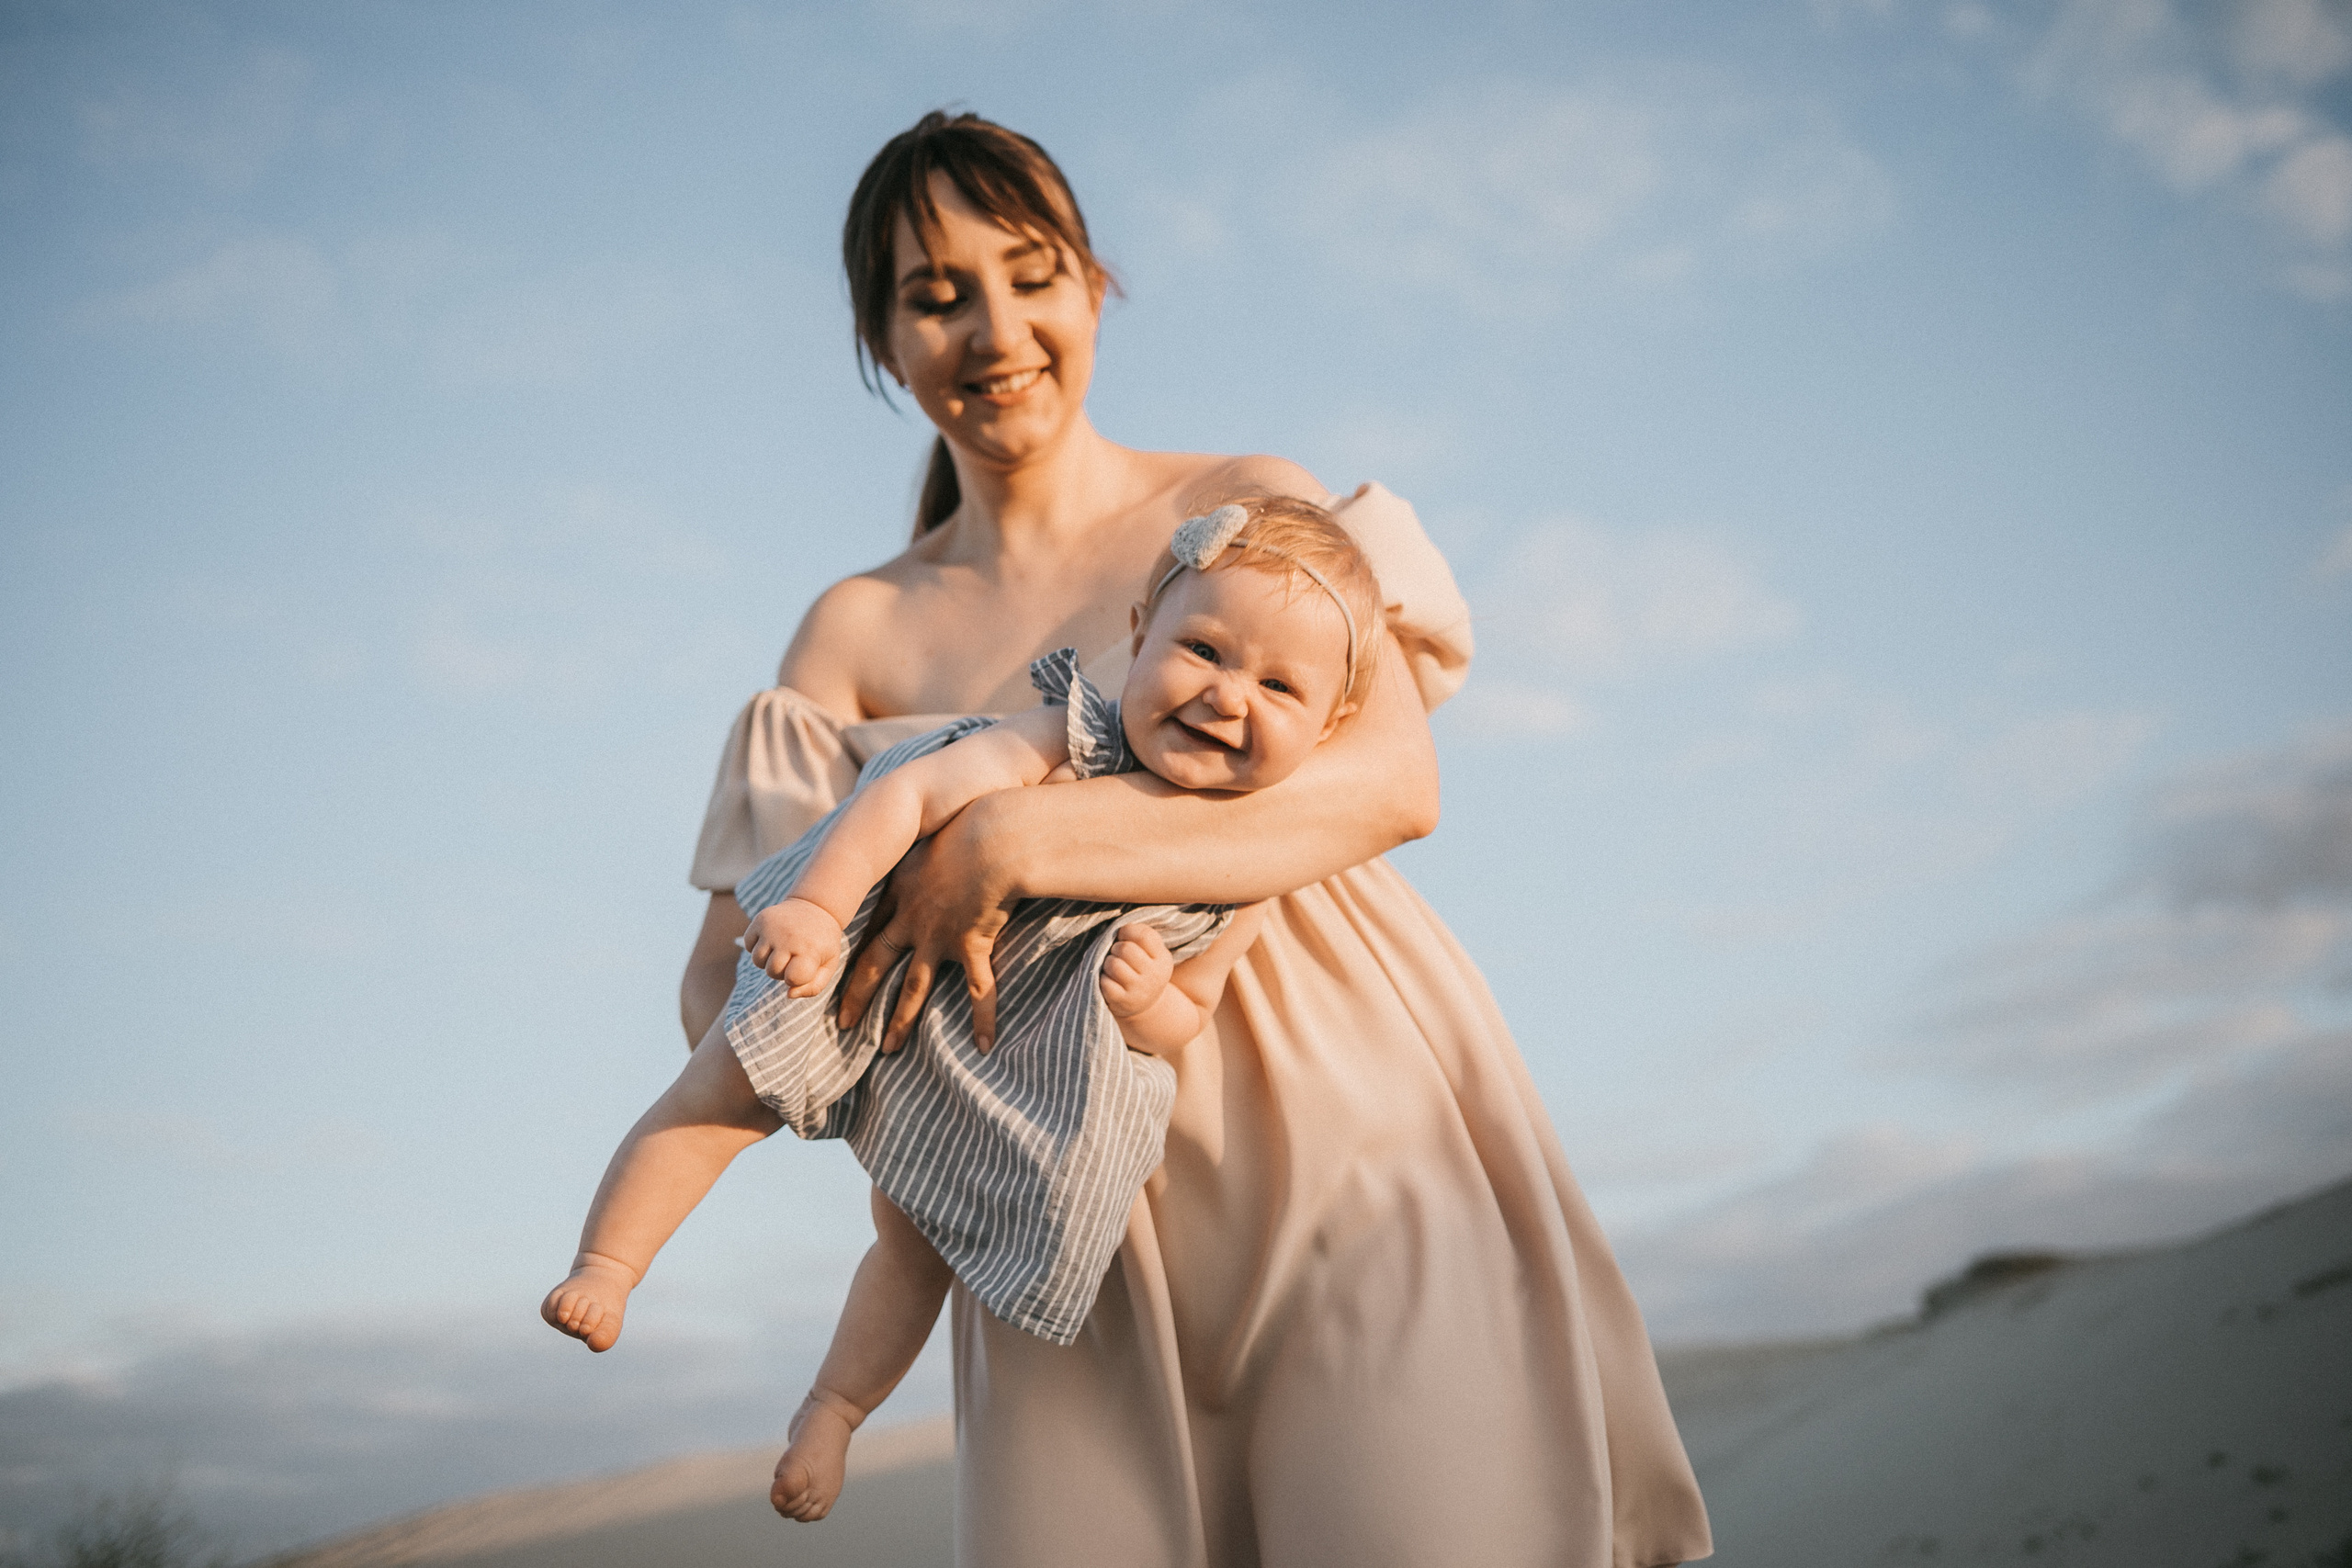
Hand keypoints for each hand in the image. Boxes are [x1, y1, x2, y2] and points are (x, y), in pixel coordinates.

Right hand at [742, 899, 844, 997]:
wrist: (815, 907)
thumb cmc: (821, 942)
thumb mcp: (828, 964)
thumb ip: (813, 986)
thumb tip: (789, 994)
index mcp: (810, 950)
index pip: (792, 979)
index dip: (796, 978)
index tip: (804, 967)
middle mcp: (789, 938)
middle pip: (771, 972)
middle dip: (781, 970)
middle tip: (794, 956)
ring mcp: (772, 928)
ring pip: (757, 961)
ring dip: (768, 960)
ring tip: (782, 949)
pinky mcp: (760, 920)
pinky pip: (749, 946)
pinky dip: (757, 947)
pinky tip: (772, 939)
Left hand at [837, 799, 1022, 1052]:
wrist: (989, 840)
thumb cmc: (966, 826)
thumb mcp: (933, 829)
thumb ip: (926, 840)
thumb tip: (921, 823)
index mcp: (900, 891)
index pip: (866, 928)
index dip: (846, 951)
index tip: (828, 970)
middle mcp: (910, 920)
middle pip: (875, 965)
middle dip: (856, 996)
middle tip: (842, 1024)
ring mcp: (937, 937)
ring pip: (913, 988)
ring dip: (900, 1020)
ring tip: (889, 1049)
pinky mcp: (969, 946)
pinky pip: (978, 991)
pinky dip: (983, 1019)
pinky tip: (984, 1046)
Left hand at [1098, 923, 1173, 1018]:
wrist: (1144, 1005)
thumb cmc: (1142, 969)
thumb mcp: (1150, 953)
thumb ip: (1139, 935)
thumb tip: (1120, 931)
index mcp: (1163, 958)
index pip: (1144, 935)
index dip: (1128, 931)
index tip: (1123, 936)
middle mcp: (1154, 975)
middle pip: (1126, 949)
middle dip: (1116, 948)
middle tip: (1117, 955)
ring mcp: (1139, 990)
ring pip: (1114, 964)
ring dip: (1108, 963)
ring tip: (1112, 968)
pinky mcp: (1124, 1001)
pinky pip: (1105, 982)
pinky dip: (1103, 979)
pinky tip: (1110, 981)